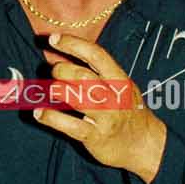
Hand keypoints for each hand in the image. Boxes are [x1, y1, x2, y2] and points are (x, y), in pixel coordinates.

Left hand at [36, 35, 167, 183]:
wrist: (146, 144)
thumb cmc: (129, 112)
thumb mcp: (122, 87)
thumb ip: (98, 73)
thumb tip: (63, 57)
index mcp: (120, 80)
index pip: (96, 55)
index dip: (73, 44)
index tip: (53, 38)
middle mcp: (113, 97)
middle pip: (83, 76)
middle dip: (62, 70)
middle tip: (54, 72)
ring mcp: (105, 117)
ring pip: (75, 98)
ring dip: (57, 90)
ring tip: (51, 90)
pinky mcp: (95, 136)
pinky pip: (69, 125)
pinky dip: (50, 117)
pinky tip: (38, 113)